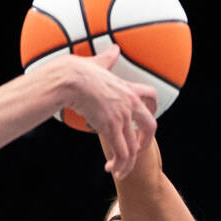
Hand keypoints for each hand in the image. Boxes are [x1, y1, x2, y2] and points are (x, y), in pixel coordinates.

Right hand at [63, 46, 157, 178]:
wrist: (70, 79)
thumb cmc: (78, 71)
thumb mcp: (99, 63)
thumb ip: (108, 59)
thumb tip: (114, 49)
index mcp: (128, 88)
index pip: (150, 98)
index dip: (150, 112)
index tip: (140, 123)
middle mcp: (130, 104)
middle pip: (150, 127)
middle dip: (144, 142)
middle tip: (134, 152)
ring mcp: (122, 116)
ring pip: (133, 147)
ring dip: (127, 162)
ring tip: (118, 171)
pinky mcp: (110, 127)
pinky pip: (121, 152)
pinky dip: (119, 164)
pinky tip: (110, 168)